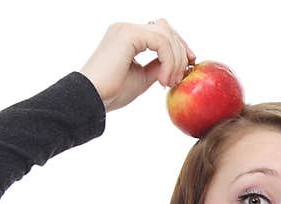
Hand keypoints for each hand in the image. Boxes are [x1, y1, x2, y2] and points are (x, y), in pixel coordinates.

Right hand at [79, 19, 195, 112]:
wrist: (91, 98)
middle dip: (181, 52)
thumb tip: (177, 64)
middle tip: (179, 78)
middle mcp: (127, 28)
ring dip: (175, 60)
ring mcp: (126, 29)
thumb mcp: (142, 78)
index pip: (161, 31)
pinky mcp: (128, 35)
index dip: (179, 46)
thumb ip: (158, 66)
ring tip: (168, 82)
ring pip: (166, 35)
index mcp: (128, 36)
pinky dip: (168, 61)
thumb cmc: (112, 92)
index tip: (189, 65)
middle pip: (167, 29)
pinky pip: (161, 42)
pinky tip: (162, 79)